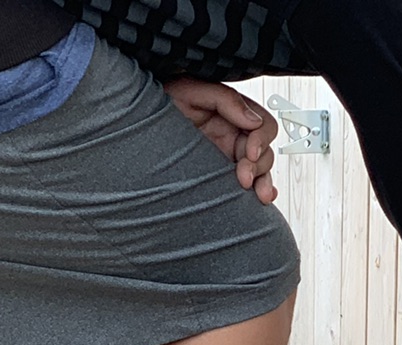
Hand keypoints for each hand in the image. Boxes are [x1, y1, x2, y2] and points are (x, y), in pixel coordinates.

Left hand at [165, 80, 279, 203]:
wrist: (136, 130)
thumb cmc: (161, 103)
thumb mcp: (190, 91)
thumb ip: (225, 99)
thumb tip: (252, 121)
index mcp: (230, 113)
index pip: (262, 124)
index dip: (261, 139)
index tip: (250, 153)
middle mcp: (233, 135)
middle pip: (265, 150)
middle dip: (259, 165)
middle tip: (243, 177)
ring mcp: (228, 157)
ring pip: (261, 170)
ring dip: (262, 181)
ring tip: (252, 193)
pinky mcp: (221, 175)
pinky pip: (249, 184)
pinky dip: (260, 189)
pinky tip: (261, 197)